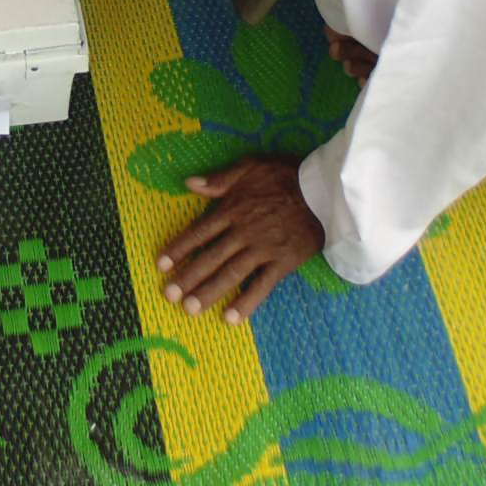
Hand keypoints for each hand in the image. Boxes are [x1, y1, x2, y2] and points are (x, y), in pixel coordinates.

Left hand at [157, 156, 325, 323]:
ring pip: (231, 274)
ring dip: (209, 292)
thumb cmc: (287, 175)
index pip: (199, 232)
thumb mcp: (250, 166)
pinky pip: (262, 286)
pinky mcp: (283, 262)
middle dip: (188, 277)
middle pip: (210, 257)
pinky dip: (246, 303)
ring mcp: (263, 249)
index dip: (179, 249)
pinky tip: (231, 319)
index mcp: (232, 209)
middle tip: (168, 296)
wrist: (325, 190)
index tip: (160, 265)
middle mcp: (243, 232)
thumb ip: (219, 178)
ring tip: (190, 309)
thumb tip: (189, 183)